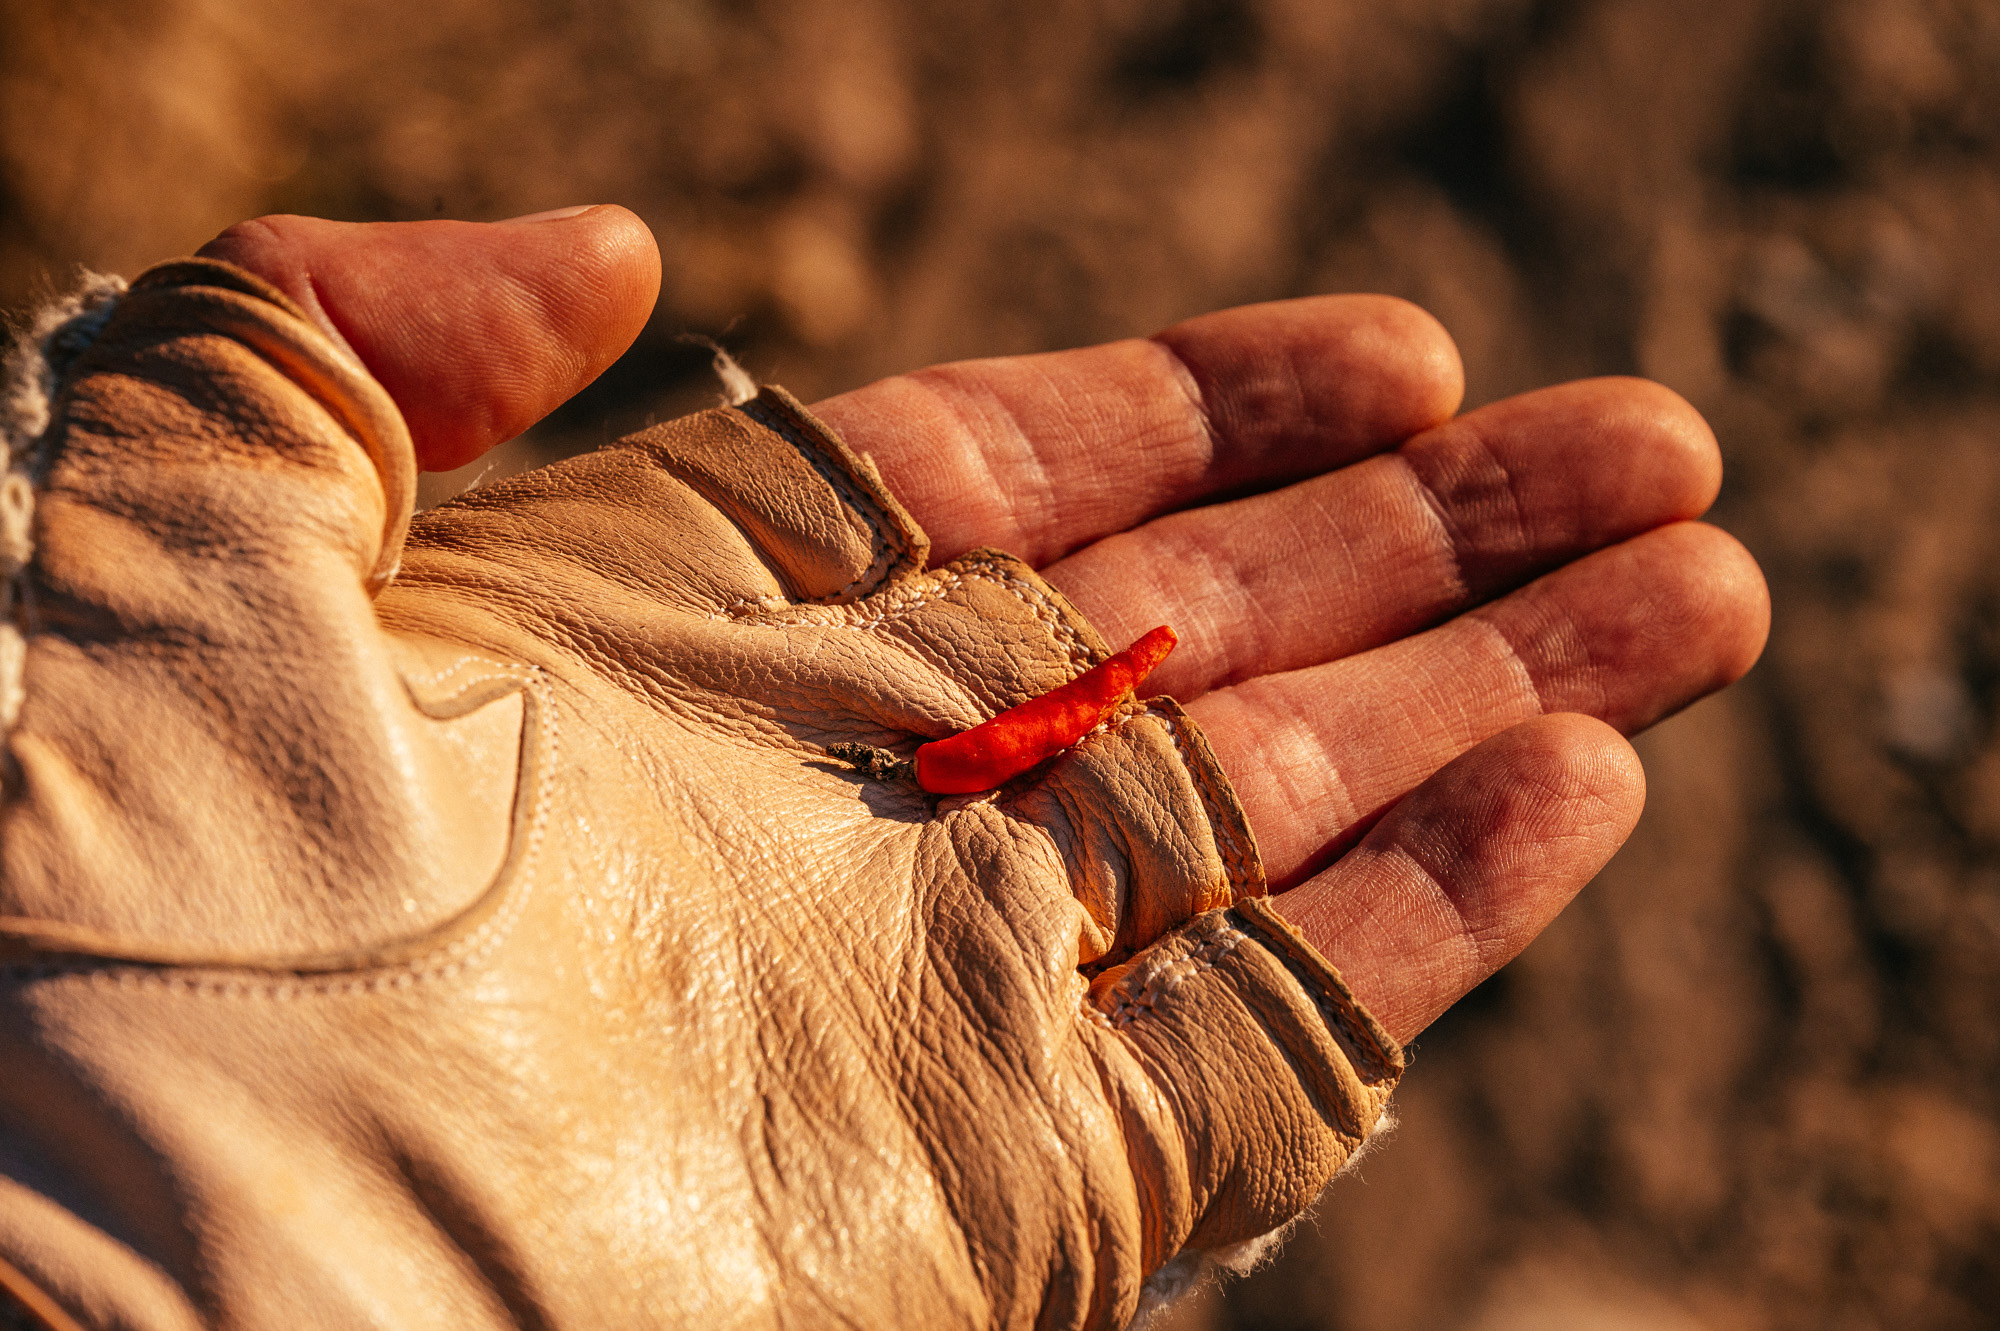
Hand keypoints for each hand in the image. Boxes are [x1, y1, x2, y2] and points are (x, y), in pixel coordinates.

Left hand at [204, 209, 1768, 1046]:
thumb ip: (353, 343)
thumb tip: (630, 252)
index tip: (1385, 351)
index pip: (992, 492)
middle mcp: (827, 815)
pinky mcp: (1002, 1202)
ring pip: (1280, 821)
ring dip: (1495, 703)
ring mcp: (933, 1008)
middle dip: (1421, 546)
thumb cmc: (58, 920)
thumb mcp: (156, 530)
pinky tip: (1585, 786)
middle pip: (1188, 642)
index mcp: (652, 646)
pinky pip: (1273, 1043)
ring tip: (1695, 579)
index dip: (1196, 413)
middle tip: (1637, 448)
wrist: (64, 1297)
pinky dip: (1439, 918)